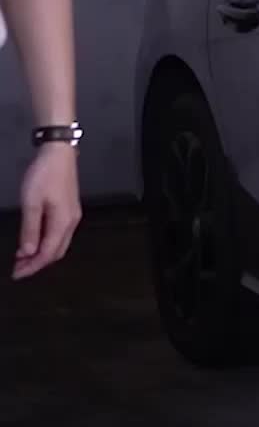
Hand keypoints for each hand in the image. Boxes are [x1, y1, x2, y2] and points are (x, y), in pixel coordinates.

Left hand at [13, 144, 81, 279]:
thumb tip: (27, 252)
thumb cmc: (45, 174)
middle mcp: (71, 222)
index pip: (47, 254)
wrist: (58, 152)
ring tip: (23, 257)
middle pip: (56, 253)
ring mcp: (72, 215)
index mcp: (63, 222)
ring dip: (41, 253)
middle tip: (18, 268)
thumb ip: (29, 230)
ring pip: (58, 244)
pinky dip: (46, 242)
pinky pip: (59, 234)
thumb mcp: (31, 203)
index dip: (32, 266)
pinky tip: (34, 240)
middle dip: (37, 263)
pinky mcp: (69, 209)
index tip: (17, 274)